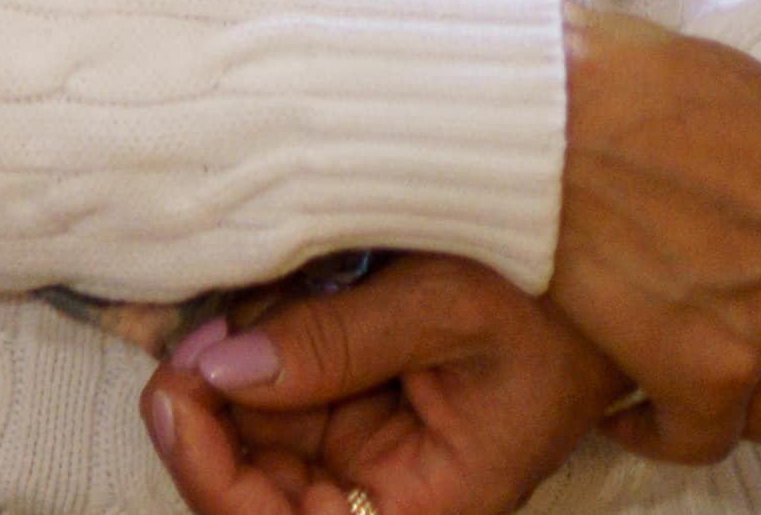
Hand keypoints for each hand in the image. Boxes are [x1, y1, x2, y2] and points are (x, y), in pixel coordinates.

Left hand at [144, 257, 620, 514]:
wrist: (585, 269)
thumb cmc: (546, 301)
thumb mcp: (446, 308)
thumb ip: (334, 340)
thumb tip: (220, 368)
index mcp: (429, 504)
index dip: (213, 479)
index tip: (174, 396)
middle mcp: (384, 489)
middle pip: (251, 482)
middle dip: (205, 406)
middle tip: (198, 328)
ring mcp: (357, 443)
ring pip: (247, 422)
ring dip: (228, 361)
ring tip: (268, 297)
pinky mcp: (343, 398)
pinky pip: (267, 381)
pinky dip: (249, 337)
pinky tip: (275, 296)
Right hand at [548, 10, 760, 463]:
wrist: (531, 111)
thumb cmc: (619, 83)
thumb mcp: (744, 85)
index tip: (746, 304)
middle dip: (759, 353)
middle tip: (690, 334)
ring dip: (714, 399)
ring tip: (654, 372)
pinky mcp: (709, 372)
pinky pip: (700, 439)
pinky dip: (659, 433)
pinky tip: (620, 410)